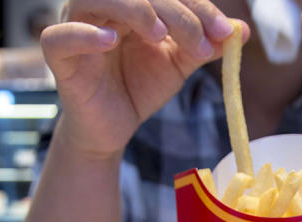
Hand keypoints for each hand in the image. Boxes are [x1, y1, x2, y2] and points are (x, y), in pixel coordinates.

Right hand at [41, 0, 248, 160]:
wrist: (112, 128)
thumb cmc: (138, 87)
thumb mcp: (178, 64)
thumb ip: (204, 46)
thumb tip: (243, 31)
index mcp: (130, 3)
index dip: (198, 7)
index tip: (226, 33)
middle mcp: (102, 6)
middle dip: (178, 13)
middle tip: (203, 43)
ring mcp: (76, 26)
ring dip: (136, 11)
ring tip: (160, 35)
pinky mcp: (58, 54)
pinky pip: (60, 35)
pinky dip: (85, 34)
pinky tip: (111, 41)